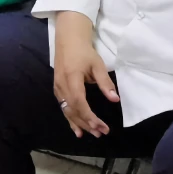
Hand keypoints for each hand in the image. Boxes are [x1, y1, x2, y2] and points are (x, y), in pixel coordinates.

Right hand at [52, 11, 117, 138]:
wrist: (68, 40)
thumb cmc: (84, 51)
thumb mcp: (97, 64)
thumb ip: (105, 83)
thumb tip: (115, 99)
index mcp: (71, 77)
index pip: (79, 102)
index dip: (89, 116)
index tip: (101, 126)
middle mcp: (62, 84)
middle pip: (72, 109)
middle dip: (87, 123)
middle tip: (101, 133)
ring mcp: (57, 87)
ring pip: (67, 110)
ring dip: (79, 123)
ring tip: (92, 134)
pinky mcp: (57, 88)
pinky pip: (63, 107)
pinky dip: (70, 119)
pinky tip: (77, 129)